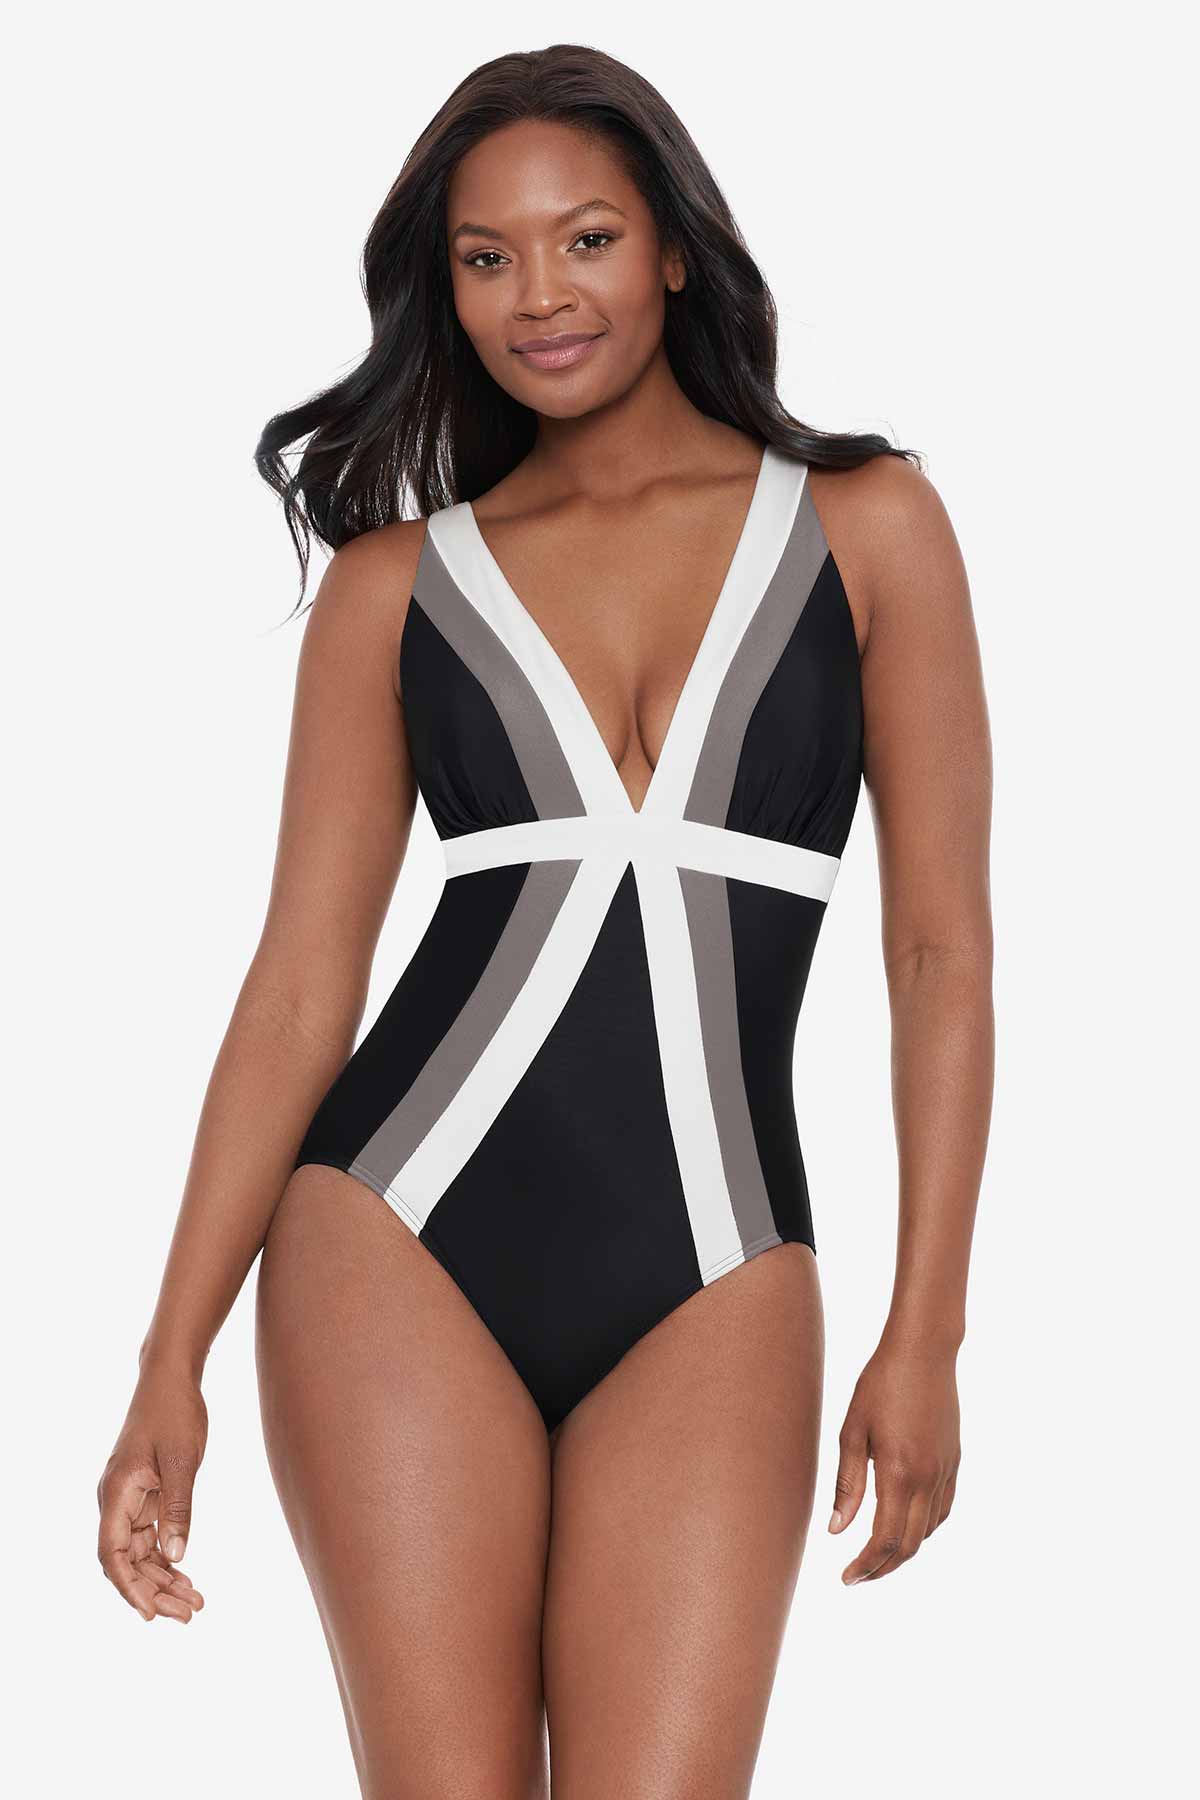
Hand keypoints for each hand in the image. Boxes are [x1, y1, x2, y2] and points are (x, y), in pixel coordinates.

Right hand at [97, 1364, 207, 1621]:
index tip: (151, 1614)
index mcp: (116, 1494)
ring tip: (194, 1603)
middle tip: (189, 1613)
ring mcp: (129, 1499)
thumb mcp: (183, 1461)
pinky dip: (167, 1557)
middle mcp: (116, 1501)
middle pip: (127, 1561)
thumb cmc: (175, 1412)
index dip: (130, 1588)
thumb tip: (177, 1556)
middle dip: (154, 1591)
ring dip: (163, 1579)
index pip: (113, 1555)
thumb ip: (179, 1508)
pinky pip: (150, 1536)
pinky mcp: (144, 1494)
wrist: (171, 1378)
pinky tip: (187, 1575)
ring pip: (140, 1553)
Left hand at [828, 1339, 960, 1582]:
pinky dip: (924, 1528)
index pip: (884, 1540)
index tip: (846, 1578)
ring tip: (876, 1554)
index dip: (866, 1566)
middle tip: (857, 1576)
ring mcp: (946, 1471)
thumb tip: (837, 1530)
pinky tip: (906, 1525)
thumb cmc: (880, 1384)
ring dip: (903, 1550)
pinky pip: (943, 1509)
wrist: (924, 1351)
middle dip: (883, 1567)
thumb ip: (848, 1484)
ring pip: (928, 1531)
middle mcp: (928, 1479)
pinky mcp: (955, 1461)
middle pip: (909, 1545)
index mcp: (899, 1473)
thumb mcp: (853, 1430)